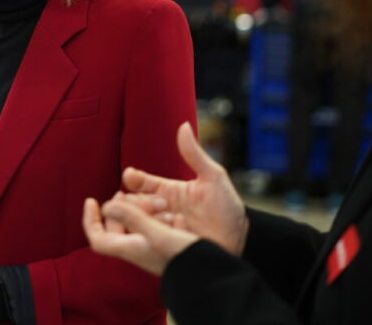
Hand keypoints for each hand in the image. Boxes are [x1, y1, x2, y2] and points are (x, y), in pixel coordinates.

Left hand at [83, 195, 197, 275]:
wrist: (210, 275)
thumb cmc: (182, 256)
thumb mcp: (156, 233)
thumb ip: (132, 217)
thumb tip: (107, 205)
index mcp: (130, 248)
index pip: (98, 238)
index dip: (90, 220)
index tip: (92, 200)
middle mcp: (139, 249)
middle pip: (118, 226)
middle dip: (123, 207)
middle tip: (127, 193)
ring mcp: (154, 248)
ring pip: (141, 223)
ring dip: (148, 209)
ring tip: (163, 204)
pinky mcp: (170, 246)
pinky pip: (162, 228)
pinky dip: (165, 217)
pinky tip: (177, 216)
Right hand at [123, 122, 248, 255]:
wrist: (240, 242)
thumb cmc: (228, 210)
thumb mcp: (213, 178)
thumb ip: (195, 154)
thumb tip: (183, 126)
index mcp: (168, 190)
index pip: (140, 181)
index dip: (133, 178)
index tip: (131, 177)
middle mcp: (159, 209)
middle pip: (131, 201)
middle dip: (136, 201)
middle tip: (158, 203)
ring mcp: (159, 228)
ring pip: (133, 220)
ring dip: (140, 218)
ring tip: (165, 219)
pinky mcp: (162, 246)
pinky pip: (144, 240)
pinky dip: (145, 235)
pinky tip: (159, 235)